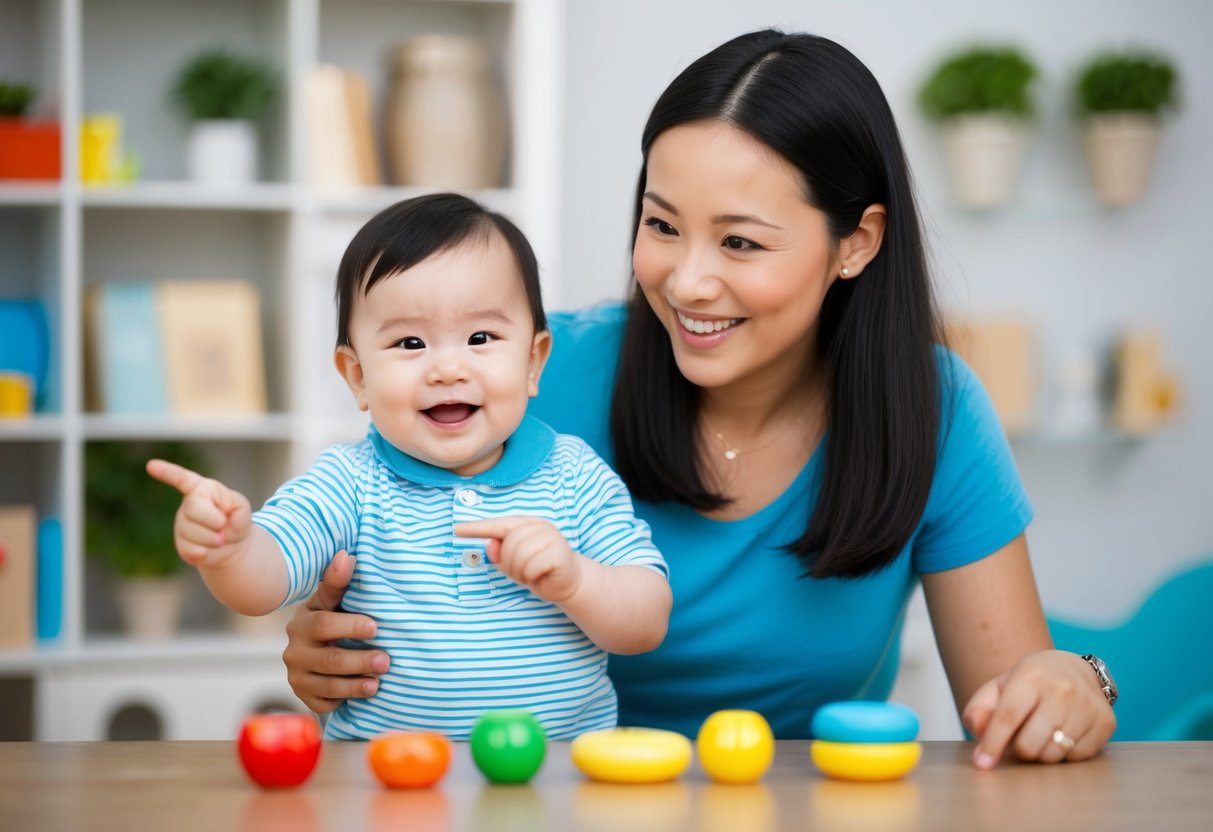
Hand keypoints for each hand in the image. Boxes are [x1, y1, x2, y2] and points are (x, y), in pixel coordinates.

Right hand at [146, 458, 251, 566]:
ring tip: (220, 537)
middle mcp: (188, 504)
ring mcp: (182, 523)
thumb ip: (236, 509)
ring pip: (192, 532)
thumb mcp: (242, 509)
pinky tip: (209, 548)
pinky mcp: (180, 543)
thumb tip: (219, 525)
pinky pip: (191, 550)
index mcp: (203, 489)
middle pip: (194, 508)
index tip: (151, 465)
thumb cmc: (236, 519)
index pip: (183, 479)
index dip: (167, 472)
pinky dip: (207, 552)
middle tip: (223, 525)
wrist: (233, 544)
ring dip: (213, 539)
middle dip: (214, 520)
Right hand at [281, 550, 388, 713]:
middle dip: (360, 660)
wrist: (317, 650)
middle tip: (386, 661)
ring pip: (327, 685)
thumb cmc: (333, 618)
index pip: (324, 623)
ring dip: (355, 685)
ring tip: (378, 683)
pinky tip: (362, 694)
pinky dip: (344, 701)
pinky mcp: (303, 696)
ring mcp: (297, 675)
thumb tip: (346, 556)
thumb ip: (338, 582)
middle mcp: (295, 649)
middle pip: (329, 659)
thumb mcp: (333, 601)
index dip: (351, 626)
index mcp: (304, 620)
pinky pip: (323, 704)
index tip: (375, 627)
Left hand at [455, 516, 583, 603]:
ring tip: (533, 574)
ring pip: (518, 556)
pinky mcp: (559, 552)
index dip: (476, 528)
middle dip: (510, 565)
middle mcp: (539, 525)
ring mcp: (551, 537)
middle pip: (507, 545)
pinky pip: (531, 567)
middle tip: (524, 572)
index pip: (497, 524)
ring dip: (522, 572)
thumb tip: (489, 544)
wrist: (570, 583)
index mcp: (527, 523)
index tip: (456, 530)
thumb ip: (499, 553)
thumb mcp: (514, 562)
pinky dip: (532, 577)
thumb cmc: (538, 569)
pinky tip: (542, 576)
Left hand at [963, 650, 1116, 767]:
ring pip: (1054, 755)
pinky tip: (1064, 733)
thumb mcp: (998, 688)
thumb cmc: (1028, 684)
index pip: (1008, 717)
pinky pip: (1078, 757)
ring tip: (1042, 732)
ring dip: (1042, 752)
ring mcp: (1087, 705)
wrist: (1072, 669)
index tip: (982, 763)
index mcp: (1030, 675)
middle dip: (1019, 749)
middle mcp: (1062, 689)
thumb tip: (977, 728)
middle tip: (1021, 736)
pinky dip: (1066, 753)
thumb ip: (980, 708)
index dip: (992, 743)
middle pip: (1030, 744)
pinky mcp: (1106, 721)